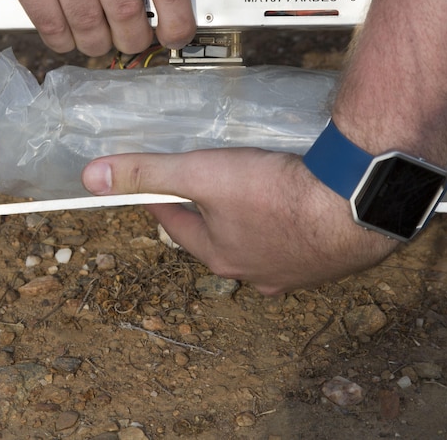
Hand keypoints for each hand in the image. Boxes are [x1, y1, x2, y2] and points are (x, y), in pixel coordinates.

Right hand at [0, 0, 289, 55]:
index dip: (178, 25)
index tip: (175, 35)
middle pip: (129, 17)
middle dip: (135, 38)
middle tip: (132, 36)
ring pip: (89, 28)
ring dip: (98, 43)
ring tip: (99, 33)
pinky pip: (51, 26)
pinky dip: (63, 38)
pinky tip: (68, 25)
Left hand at [81, 148, 396, 293]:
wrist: (356, 205)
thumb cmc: (277, 192)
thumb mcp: (202, 173)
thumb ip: (148, 173)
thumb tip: (91, 178)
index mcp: (218, 255)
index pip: (176, 223)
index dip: (164, 196)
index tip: (157, 181)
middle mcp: (253, 272)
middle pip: (218, 237)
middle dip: (209, 212)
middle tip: (208, 184)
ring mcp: (293, 271)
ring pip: (259, 242)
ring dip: (252, 221)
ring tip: (253, 193)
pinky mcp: (327, 260)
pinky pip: (298, 239)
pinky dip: (292, 223)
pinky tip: (300, 205)